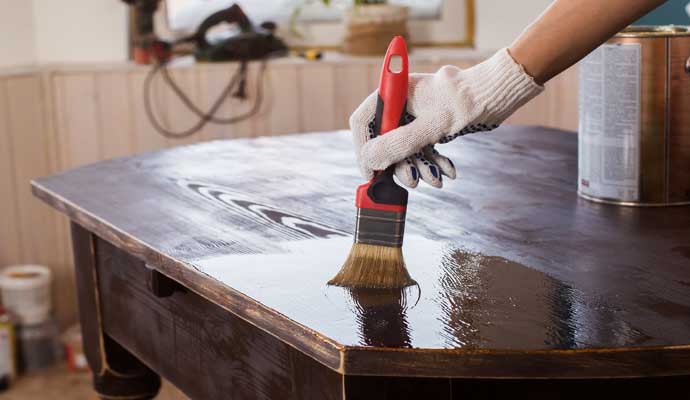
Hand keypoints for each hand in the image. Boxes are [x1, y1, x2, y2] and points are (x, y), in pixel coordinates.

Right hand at [350, 48, 542, 187]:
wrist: (498, 94)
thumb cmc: (465, 103)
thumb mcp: (430, 128)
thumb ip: (398, 144)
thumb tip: (371, 160)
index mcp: (394, 94)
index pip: (363, 122)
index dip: (364, 149)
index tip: (372, 173)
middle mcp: (400, 103)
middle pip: (384, 140)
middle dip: (399, 164)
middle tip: (413, 182)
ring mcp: (414, 115)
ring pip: (405, 148)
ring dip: (419, 167)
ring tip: (436, 178)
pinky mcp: (429, 125)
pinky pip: (422, 148)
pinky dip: (433, 161)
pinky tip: (448, 171)